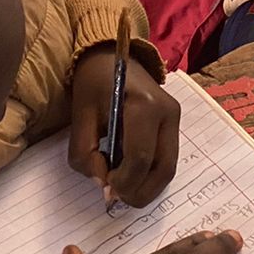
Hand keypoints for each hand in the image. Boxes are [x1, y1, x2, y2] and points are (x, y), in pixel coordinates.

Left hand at [68, 48, 179, 207]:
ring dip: (147, 186)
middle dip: (140, 192)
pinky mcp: (174, 123)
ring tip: (122, 188)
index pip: (140, 157)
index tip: (105, 189)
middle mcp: (167, 112)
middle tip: (116, 198)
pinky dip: (150, 174)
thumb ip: (85, 153)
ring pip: (168, 167)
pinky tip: (130, 173)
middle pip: (163, 168)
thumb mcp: (80, 115)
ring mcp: (174, 118)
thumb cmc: (94, 82)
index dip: (123, 182)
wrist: (111, 55)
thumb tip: (101, 182)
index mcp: (144, 105)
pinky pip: (166, 158)